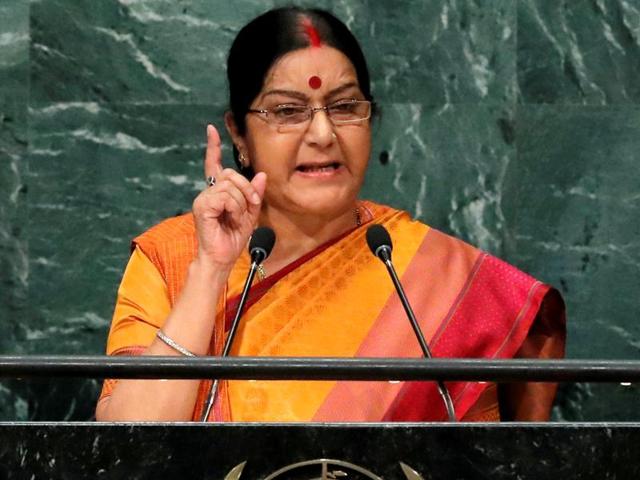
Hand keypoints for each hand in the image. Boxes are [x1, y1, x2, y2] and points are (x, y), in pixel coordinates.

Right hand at [192, 125, 266, 270]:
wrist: (223, 258)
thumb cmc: (233, 238)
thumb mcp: (251, 214)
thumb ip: (255, 195)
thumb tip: (262, 175)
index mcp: (218, 192)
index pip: (214, 165)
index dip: (212, 146)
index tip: (211, 129)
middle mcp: (208, 192)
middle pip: (230, 173)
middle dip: (247, 188)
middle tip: (252, 205)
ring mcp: (203, 198)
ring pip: (230, 186)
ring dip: (242, 203)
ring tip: (238, 218)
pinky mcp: (202, 206)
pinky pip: (226, 197)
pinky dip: (235, 208)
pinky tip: (231, 219)